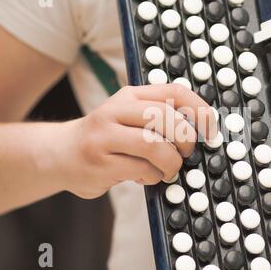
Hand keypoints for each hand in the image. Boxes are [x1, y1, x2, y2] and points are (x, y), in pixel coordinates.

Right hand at [56, 84, 216, 198]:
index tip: (211, 129)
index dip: (200, 110)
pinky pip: (142, 170)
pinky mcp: (100, 161)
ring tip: (167, 170)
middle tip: (187, 154)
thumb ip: (157, 117)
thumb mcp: (128, 116)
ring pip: (155, 146)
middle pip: (166, 118)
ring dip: (171, 163)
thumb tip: (200, 130)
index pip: (174, 92)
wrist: (59, 153)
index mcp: (130, 96)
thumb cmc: (106, 137)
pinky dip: (152, 177)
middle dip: (187, 140)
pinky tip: (144, 177)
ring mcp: (105, 135)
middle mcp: (116, 109)